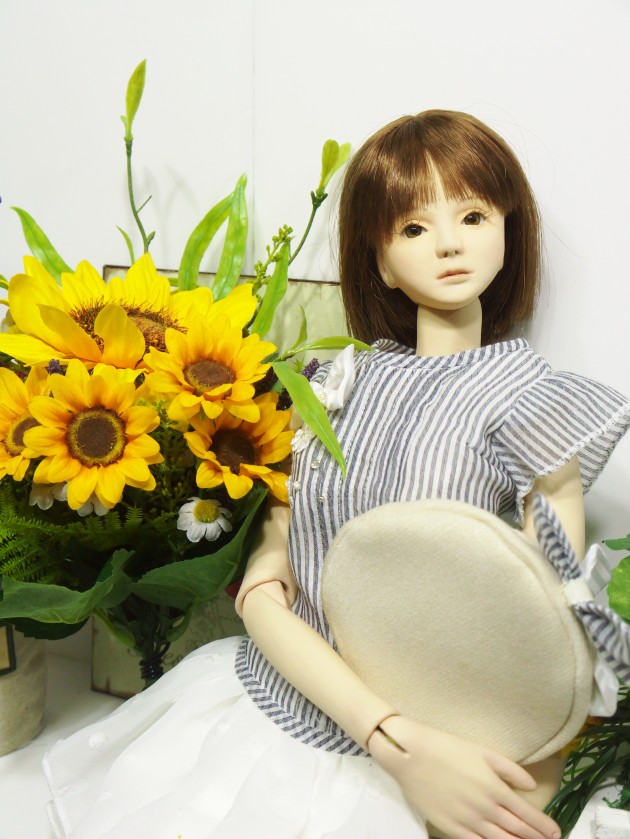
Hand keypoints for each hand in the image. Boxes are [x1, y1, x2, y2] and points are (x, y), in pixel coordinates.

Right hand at [368, 716, 560, 838]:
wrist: (411, 754)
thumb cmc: (447, 747)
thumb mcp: (483, 752)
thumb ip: (510, 770)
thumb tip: (531, 787)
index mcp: (494, 787)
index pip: (527, 813)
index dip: (543, 825)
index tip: (556, 831)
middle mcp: (485, 808)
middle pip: (517, 830)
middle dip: (536, 838)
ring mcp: (468, 820)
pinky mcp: (451, 828)